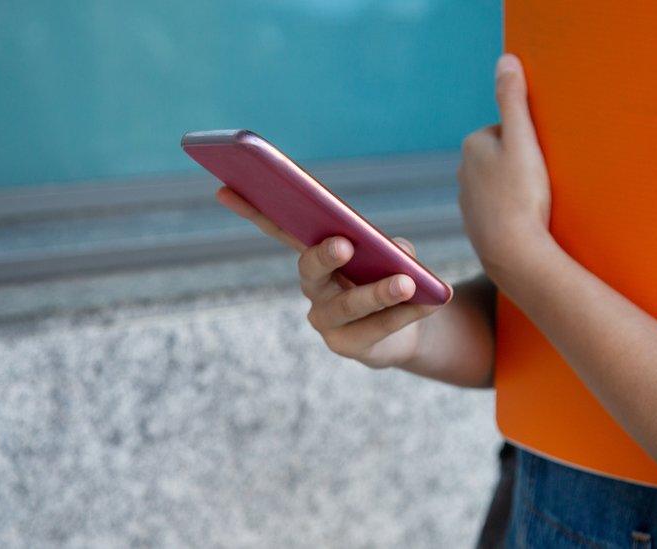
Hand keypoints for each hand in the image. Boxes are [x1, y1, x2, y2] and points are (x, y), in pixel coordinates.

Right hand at [216, 187, 443, 368]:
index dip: (252, 210)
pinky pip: (376, 329)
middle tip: (344, 244)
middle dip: (324, 256)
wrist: (409, 327)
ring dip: (377, 292)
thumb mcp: (395, 253)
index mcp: (315, 254)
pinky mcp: (347, 346)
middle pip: (309, 269)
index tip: (226, 186)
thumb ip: (392, 248)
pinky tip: (430, 301)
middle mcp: (313, 287)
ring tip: (407, 283)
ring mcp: (326, 319)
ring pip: (347, 305)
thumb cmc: (391, 276)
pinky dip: (405, 314)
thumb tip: (394, 253)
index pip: (279, 229)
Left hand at [457, 53, 552, 276]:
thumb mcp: (523, 139)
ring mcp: (469, 201)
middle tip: (540, 184)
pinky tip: (528, 224)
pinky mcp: (478, 227)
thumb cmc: (521, 196)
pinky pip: (502, 210)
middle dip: (523, 166)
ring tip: (535, 206)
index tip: (540, 162)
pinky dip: (515, 213)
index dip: (531, 144)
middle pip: (506, 157)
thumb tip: (506, 60)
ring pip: (503, 184)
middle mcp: (464, 172)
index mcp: (472, 146)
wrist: (514, 254)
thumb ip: (513, 99)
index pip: (510, 130)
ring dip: (519, 190)